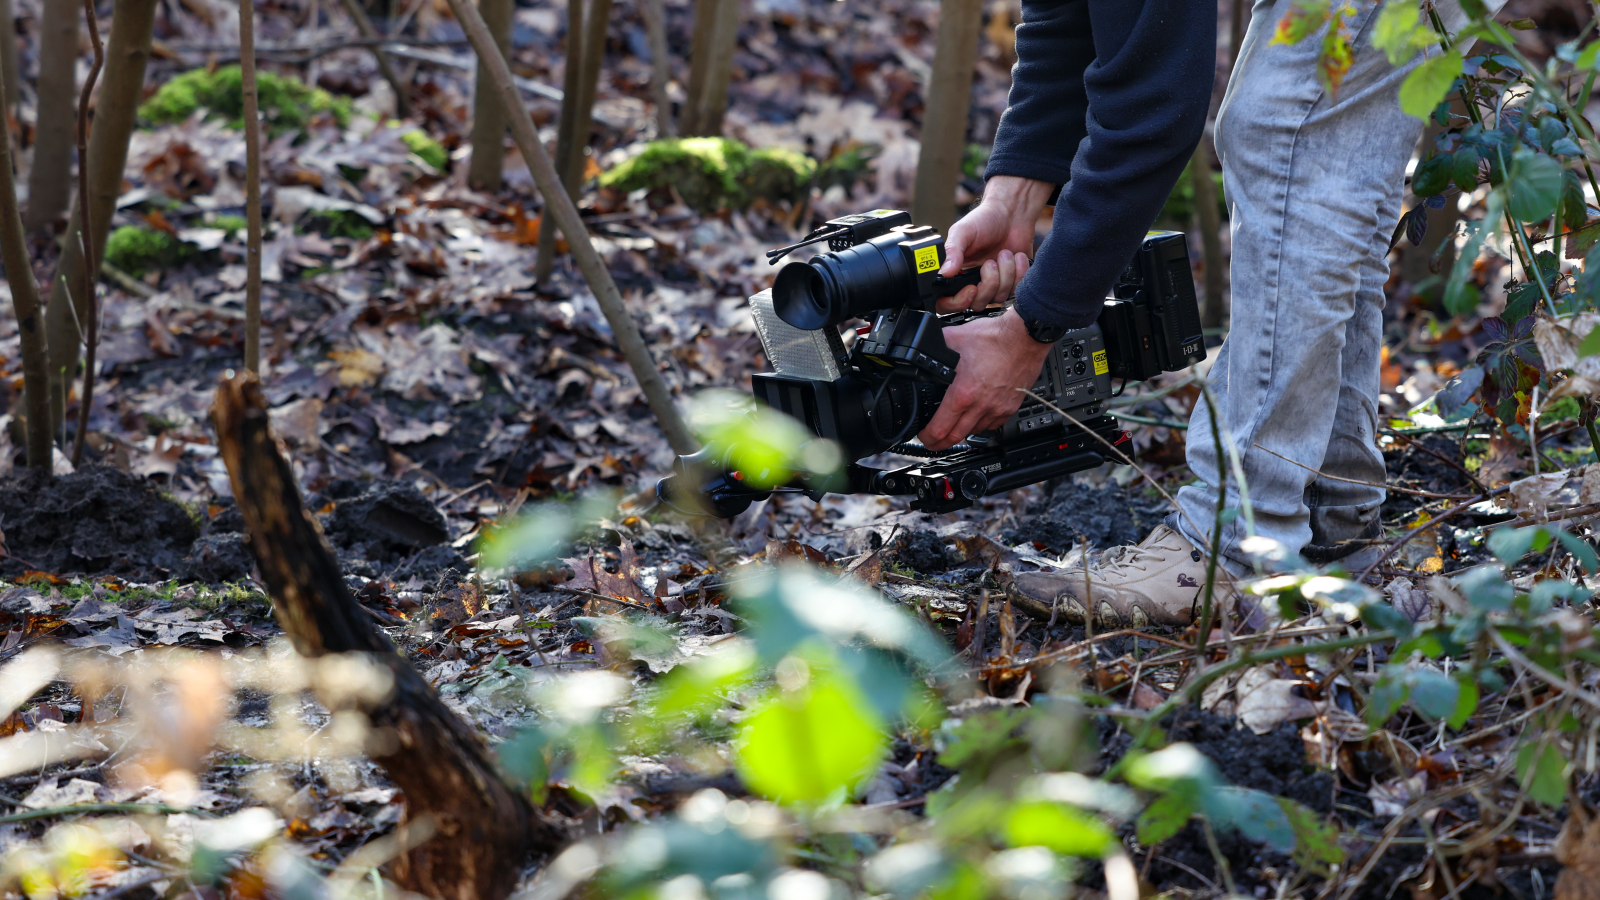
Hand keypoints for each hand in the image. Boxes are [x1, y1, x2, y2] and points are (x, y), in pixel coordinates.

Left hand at [918, 309, 1052, 449]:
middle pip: (955, 438)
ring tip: (953, 427)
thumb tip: (922, 347)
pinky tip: (976, 418)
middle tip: (932, 442)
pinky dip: (981, 425)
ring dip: (961, 433)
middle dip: (940, 444)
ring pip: (974, 432)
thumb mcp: (953, 338)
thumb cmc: (994, 337)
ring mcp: (997, 408)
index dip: (927, 437)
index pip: (939, 429)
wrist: (1024, 336)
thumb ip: (935, 346)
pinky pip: (993, 425)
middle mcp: (980, 405)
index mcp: (962, 393)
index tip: (922, 435)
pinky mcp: (1010, 407)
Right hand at [937, 175, 1053, 313]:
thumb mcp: (962, 232)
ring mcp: (994, 285)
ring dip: (1005, 273)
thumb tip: (945, 272)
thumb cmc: (985, 220)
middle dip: (988, 284)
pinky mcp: (1013, 282)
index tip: (970, 289)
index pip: (947, 304)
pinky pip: (1017, 290)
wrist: (1011, 213)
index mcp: (956, 274)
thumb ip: (952, 251)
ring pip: (999, 298)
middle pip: (977, 305)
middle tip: (990, 262)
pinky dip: (1019, 271)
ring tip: (1004, 253)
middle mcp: (973, 283)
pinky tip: (1016, 256)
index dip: (958, 303)